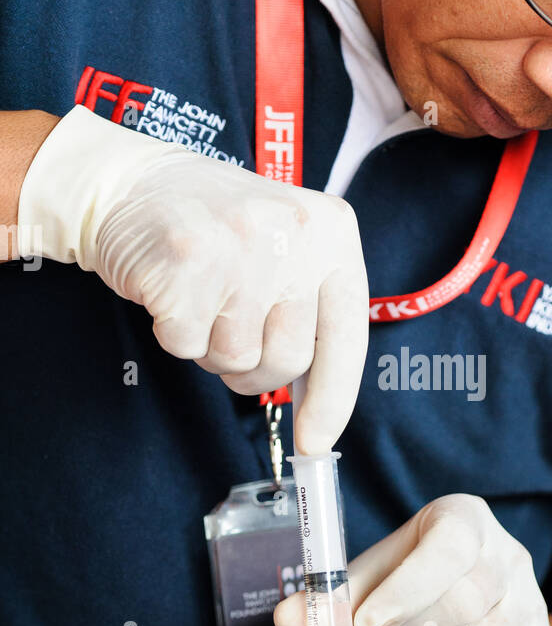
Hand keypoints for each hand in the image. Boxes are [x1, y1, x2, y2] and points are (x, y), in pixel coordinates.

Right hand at [18, 106, 367, 451]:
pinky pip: (187, 346)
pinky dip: (176, 335)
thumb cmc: (214, 227)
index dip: (332, 400)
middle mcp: (294, 235)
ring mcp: (241, 249)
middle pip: (290, 359)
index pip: (347, 336)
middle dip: (256, 369)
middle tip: (231, 331)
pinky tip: (174, 293)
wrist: (131, 183)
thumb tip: (320, 410)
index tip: (315, 442)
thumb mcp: (285, 247)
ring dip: (212, 348)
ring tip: (202, 299)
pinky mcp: (187, 265)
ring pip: (237, 359)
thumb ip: (310, 310)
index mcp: (332, 230)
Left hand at [276, 493, 551, 625]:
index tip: (364, 625)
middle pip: (460, 603)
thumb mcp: (369, 580)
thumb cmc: (407, 587)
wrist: (467, 603)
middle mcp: (510, 557)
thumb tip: (286, 619)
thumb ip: (329, 598)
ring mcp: (531, 604)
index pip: (447, 549)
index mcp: (465, 520)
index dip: (404, 589)